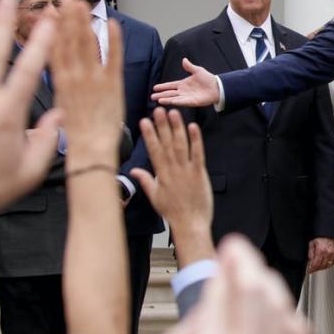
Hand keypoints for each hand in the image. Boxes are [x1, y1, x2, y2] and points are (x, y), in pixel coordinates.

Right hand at [51, 1, 124, 163]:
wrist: (90, 149)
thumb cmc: (76, 131)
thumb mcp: (60, 102)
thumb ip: (60, 80)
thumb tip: (55, 65)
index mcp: (60, 81)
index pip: (55, 47)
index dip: (53, 27)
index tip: (51, 10)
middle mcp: (75, 77)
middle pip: (69, 41)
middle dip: (67, 18)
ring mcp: (94, 79)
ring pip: (87, 44)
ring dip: (84, 22)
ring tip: (82, 3)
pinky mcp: (113, 84)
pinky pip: (114, 57)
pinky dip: (114, 39)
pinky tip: (112, 23)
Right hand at [130, 109, 214, 268]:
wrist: (190, 224)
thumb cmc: (173, 212)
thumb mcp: (155, 197)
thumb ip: (145, 181)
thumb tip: (134, 171)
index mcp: (161, 175)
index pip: (153, 151)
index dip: (149, 135)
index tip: (144, 121)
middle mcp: (172, 170)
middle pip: (166, 144)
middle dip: (162, 126)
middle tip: (158, 110)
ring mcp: (186, 171)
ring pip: (180, 146)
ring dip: (177, 128)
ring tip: (173, 113)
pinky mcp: (199, 174)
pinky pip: (197, 154)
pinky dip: (195, 140)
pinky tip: (193, 127)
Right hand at [151, 59, 219, 108]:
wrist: (217, 87)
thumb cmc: (208, 79)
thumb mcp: (198, 70)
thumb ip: (190, 67)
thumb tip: (184, 60)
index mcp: (183, 84)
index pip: (170, 85)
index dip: (163, 86)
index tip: (155, 88)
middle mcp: (183, 91)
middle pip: (170, 93)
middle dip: (161, 94)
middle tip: (152, 96)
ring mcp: (187, 97)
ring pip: (174, 98)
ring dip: (166, 99)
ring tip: (158, 100)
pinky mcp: (192, 101)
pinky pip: (182, 102)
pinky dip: (176, 102)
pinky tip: (169, 102)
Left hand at [307, 237, 333, 272]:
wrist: (328, 231)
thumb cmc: (320, 236)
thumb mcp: (312, 243)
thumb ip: (310, 253)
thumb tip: (310, 261)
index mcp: (320, 250)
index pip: (316, 264)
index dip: (312, 269)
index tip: (310, 270)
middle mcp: (327, 252)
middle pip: (321, 266)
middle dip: (316, 269)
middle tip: (313, 269)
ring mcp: (333, 253)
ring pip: (327, 265)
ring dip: (322, 268)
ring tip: (318, 267)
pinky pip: (333, 262)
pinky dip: (328, 265)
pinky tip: (325, 264)